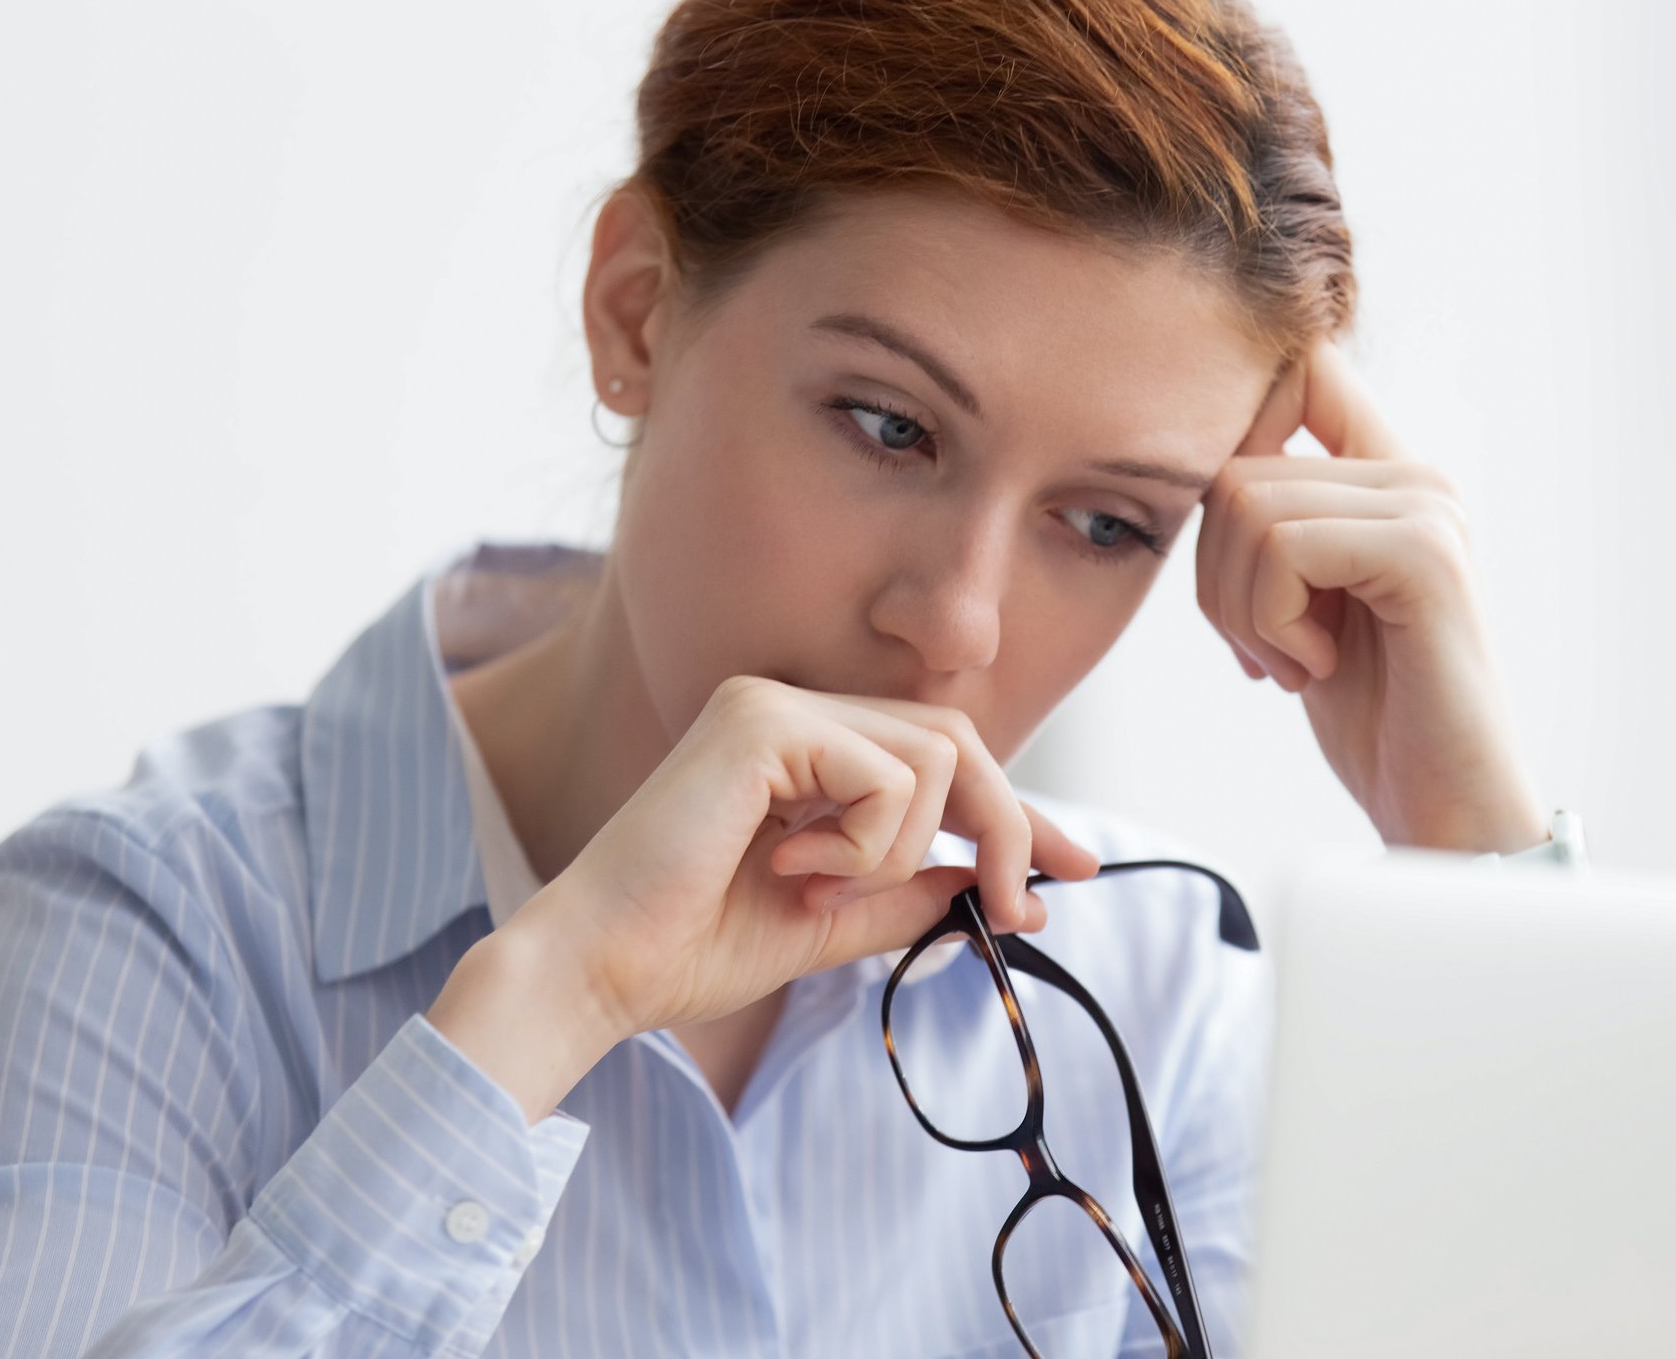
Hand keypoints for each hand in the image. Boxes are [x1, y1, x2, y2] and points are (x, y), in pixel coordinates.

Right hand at [501, 675, 1101, 1046]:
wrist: (602, 970)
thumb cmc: (693, 948)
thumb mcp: (833, 920)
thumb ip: (910, 894)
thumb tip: (1002, 886)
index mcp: (801, 744)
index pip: (940, 756)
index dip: (1015, 813)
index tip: (1073, 870)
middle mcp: (789, 705)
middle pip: (955, 740)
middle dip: (1005, 824)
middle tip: (1015, 905)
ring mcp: (774, 704)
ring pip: (934, 757)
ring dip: (905, 849)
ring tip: (823, 889)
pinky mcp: (762, 722)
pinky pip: (888, 777)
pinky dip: (866, 843)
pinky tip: (793, 867)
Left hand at [1194, 336, 1547, 853]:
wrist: (1442, 812)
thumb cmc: (1371, 719)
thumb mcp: (1302, 607)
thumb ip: (1271, 531)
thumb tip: (1202, 470)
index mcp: (1385, 480)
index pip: (1302, 371)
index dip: (1236, 431)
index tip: (1235, 551)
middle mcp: (1413, 477)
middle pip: (1235, 464)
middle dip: (1215, 576)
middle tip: (1266, 651)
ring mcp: (1424, 509)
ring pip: (1246, 504)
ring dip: (1241, 608)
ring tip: (1297, 663)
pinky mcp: (1424, 554)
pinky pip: (1284, 546)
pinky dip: (1271, 622)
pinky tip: (1314, 669)